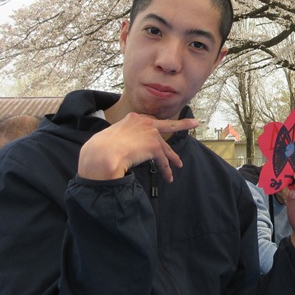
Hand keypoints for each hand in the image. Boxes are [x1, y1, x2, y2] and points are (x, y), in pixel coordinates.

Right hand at [78, 113, 197, 181]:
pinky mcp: (154, 146)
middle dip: (182, 124)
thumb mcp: (110, 137)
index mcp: (132, 119)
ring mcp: (150, 133)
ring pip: (165, 147)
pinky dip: (166, 169)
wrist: (102, 153)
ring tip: (178, 165)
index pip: (149, 123)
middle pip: (166, 125)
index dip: (156, 128)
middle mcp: (144, 123)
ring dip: (171, 158)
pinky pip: (163, 160)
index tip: (163, 126)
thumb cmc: (100, 149)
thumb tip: (119, 147)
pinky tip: (168, 176)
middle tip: (194, 123)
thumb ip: (120, 138)